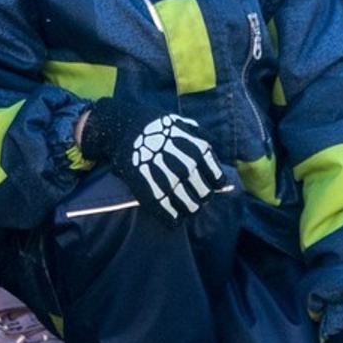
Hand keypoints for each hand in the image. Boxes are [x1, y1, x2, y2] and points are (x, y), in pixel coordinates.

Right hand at [77, 99, 225, 225]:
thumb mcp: (184, 123)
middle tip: (193, 196)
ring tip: (183, 206)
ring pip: (191, 208)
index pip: (218, 180)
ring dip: (189, 209)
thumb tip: (212, 148)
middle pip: (205, 196)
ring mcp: (170, 182)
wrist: (125, 128)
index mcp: (199, 151)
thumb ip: (200, 136)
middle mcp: (188, 168)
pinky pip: (171, 216)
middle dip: (201, 197)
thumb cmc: (155, 125)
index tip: (207, 184)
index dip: (213, 184)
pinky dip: (174, 219)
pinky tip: (172, 217)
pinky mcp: (153, 195)